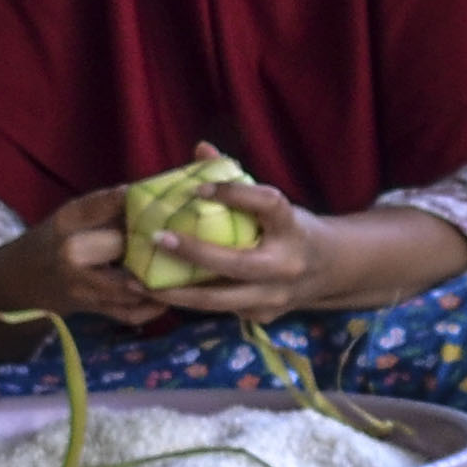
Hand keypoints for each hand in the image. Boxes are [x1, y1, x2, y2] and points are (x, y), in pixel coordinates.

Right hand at [19, 190, 175, 327]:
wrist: (22, 282)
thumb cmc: (52, 242)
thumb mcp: (69, 219)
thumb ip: (104, 209)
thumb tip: (148, 194)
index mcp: (66, 223)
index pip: (100, 205)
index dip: (127, 199)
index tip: (146, 193)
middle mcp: (72, 254)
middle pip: (121, 245)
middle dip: (149, 240)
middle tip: (175, 233)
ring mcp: (83, 285)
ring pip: (130, 285)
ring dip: (157, 278)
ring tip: (180, 267)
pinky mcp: (93, 308)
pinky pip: (129, 312)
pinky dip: (151, 308)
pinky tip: (167, 297)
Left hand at [135, 181, 324, 321]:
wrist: (329, 271)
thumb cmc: (290, 229)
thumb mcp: (274, 204)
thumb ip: (238, 180)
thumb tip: (200, 149)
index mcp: (292, 228)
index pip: (268, 205)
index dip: (234, 193)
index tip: (198, 187)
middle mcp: (287, 266)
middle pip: (236, 264)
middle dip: (193, 254)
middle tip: (157, 239)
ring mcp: (275, 297)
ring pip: (220, 300)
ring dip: (176, 292)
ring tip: (137, 280)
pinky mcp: (262, 317)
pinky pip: (219, 309)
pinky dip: (188, 302)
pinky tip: (158, 292)